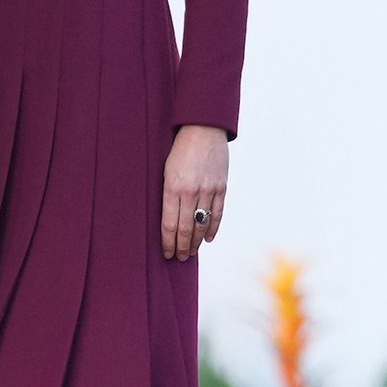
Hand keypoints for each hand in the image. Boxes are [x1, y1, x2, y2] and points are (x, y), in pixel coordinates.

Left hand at [161, 124, 227, 259]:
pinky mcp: (221, 187)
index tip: (167, 253)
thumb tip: (168, 218)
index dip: (168, 242)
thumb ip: (168, 193)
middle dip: (182, 247)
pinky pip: (217, 213)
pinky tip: (207, 238)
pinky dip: (212, 228)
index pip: (169, 224)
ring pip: (202, 224)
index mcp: (172, 187)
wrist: (203, 128)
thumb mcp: (165, 169)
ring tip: (191, 252)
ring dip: (196, 242)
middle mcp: (191, 191)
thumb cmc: (178, 148)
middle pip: (186, 228)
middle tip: (179, 258)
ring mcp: (208, 190)